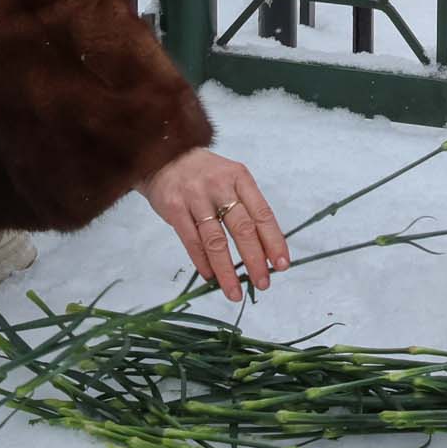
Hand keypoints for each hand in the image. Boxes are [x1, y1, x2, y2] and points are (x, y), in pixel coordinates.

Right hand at [140, 148, 287, 300]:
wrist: (164, 155)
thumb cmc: (204, 173)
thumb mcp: (230, 179)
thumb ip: (246, 207)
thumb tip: (265, 249)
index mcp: (240, 177)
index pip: (262, 213)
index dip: (274, 241)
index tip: (282, 265)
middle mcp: (219, 185)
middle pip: (242, 228)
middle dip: (255, 260)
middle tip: (263, 283)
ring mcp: (195, 197)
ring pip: (215, 241)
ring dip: (227, 271)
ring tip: (235, 292)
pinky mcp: (175, 208)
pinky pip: (192, 242)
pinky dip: (203, 263)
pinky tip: (211, 277)